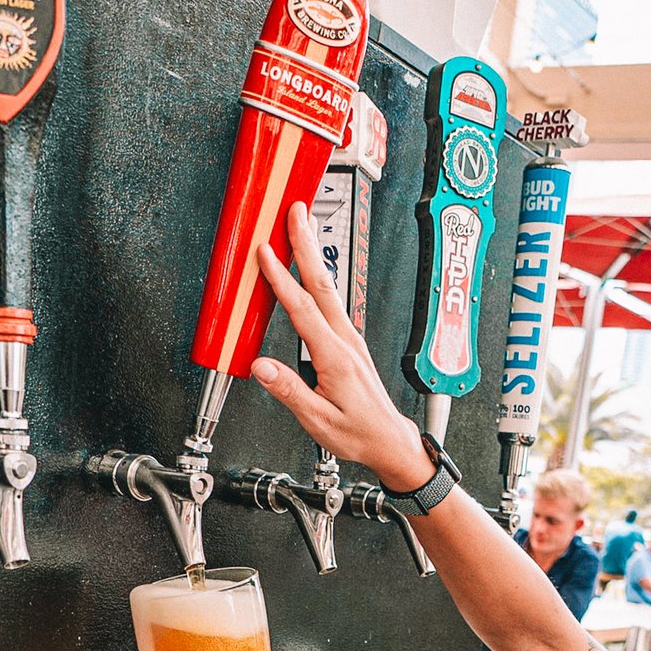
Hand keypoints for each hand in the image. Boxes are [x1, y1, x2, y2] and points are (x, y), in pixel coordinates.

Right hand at [253, 203, 432, 490]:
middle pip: (322, 284)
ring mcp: (350, 339)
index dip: (282, 279)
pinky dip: (317, 278)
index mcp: (335, 358)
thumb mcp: (319, 420)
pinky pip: (330, 302)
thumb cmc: (358, 432)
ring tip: (300, 227)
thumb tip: (261, 367)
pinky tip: (310, 270)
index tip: (266, 253)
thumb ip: (290, 391)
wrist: (389, 439)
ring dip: (313, 254)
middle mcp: (346, 342)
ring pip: (328, 289)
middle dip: (305, 245)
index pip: (303, 310)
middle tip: (295, 212)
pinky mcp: (350, 342)